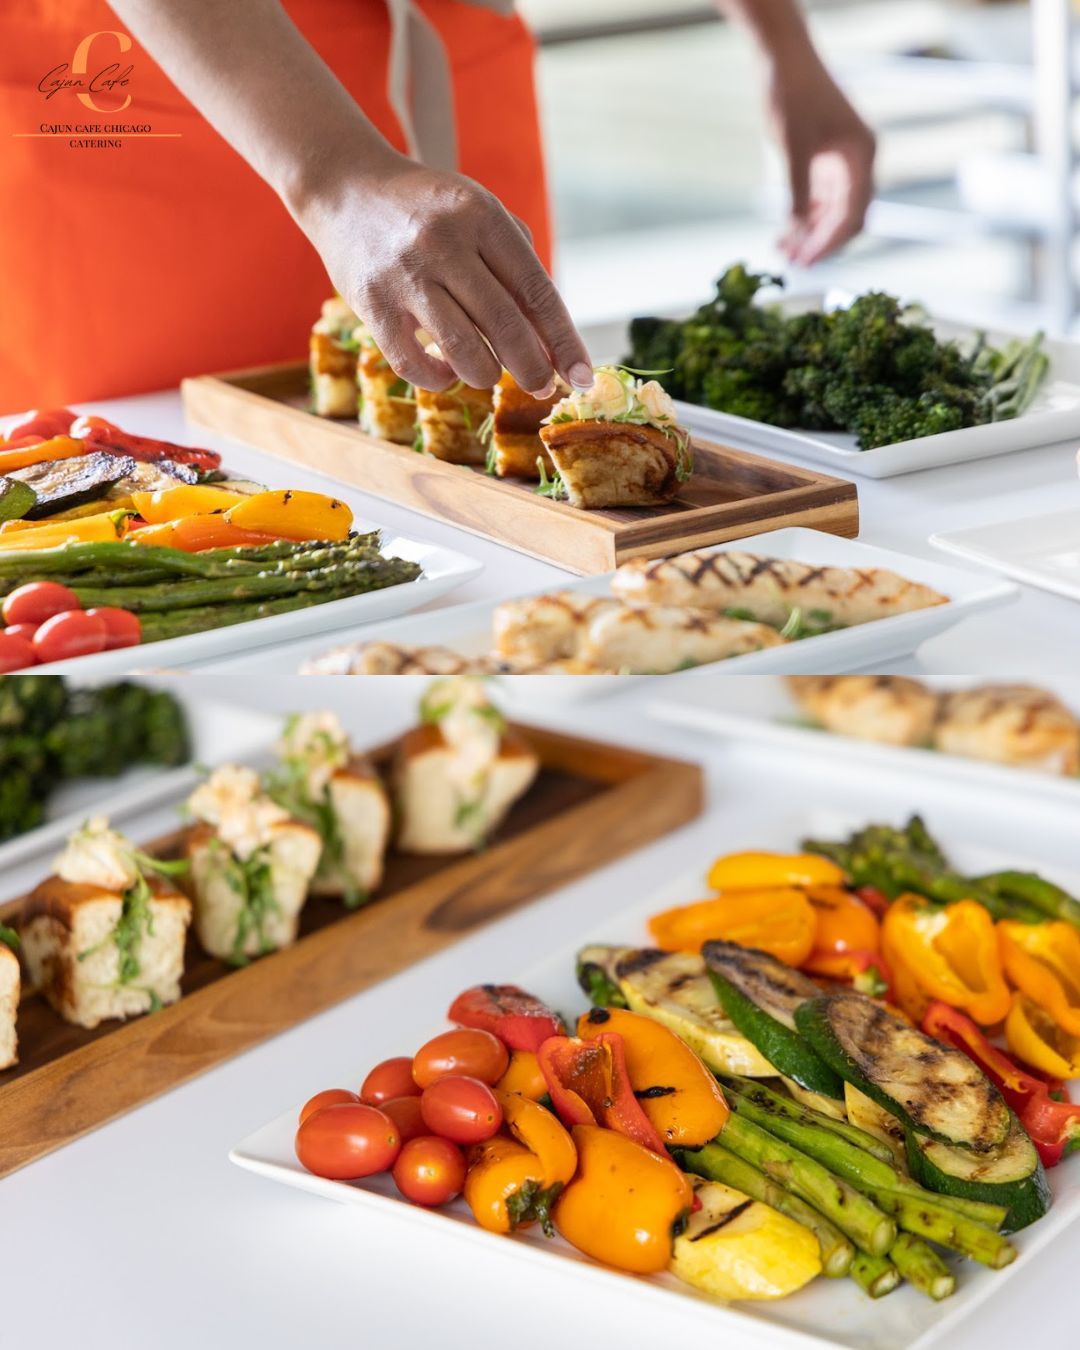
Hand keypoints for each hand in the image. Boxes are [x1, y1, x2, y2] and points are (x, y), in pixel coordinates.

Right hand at [301, 151, 592, 394]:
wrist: (345, 186)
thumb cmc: (427, 209)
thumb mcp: (479, 213)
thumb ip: (517, 265)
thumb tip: (552, 339)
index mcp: (482, 216)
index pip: (536, 291)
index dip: (564, 341)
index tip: (583, 377)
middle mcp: (444, 243)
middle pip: (505, 326)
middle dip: (533, 368)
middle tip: (544, 388)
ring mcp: (405, 275)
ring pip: (463, 352)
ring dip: (487, 376)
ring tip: (492, 375)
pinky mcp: (371, 303)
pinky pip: (414, 364)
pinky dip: (440, 379)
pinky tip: (448, 372)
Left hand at [767, 55, 874, 265]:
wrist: (783, 58)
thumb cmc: (792, 96)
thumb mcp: (792, 150)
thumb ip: (797, 194)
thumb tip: (799, 233)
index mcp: (862, 156)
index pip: (853, 214)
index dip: (831, 243)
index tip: (808, 262)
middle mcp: (858, 160)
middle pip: (845, 217)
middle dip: (820, 242)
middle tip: (793, 264)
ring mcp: (842, 160)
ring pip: (831, 210)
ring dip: (809, 232)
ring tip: (783, 251)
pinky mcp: (825, 158)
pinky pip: (820, 197)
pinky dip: (804, 214)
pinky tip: (785, 231)